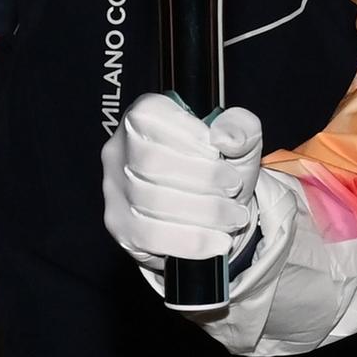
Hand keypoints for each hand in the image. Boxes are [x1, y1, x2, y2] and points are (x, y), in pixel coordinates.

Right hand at [101, 95, 264, 282]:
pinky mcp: (120, 227)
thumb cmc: (223, 165)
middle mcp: (120, 150)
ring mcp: (115, 190)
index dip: (187, 135)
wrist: (217, 208)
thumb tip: (226, 137)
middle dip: (202, 178)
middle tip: (233, 188)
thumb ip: (241, 128)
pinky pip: (150, 237)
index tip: (219, 152)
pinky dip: (190, 240)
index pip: (150, 116)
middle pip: (151, 163)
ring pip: (151, 202)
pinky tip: (217, 241)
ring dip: (203, 212)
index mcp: (145, 116)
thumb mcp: (241, 139)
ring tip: (233, 216)